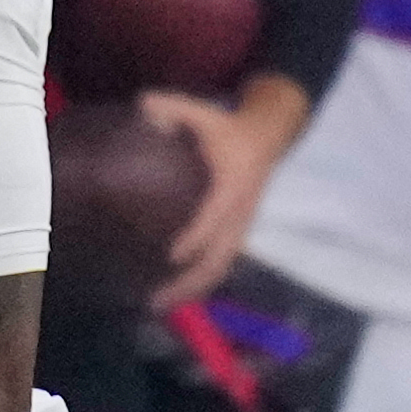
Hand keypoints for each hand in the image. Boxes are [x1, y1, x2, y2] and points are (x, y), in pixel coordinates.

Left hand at [136, 87, 277, 307]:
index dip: (195, 237)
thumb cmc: (229, 127)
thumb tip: (144, 106)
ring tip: (159, 305)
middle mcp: (239, 214)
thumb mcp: (203, 112)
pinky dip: (199, 283)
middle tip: (155, 300)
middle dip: (189, 283)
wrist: (267, 136)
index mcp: (232, 186)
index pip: (214, 217)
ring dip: (192, 290)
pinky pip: (220, 264)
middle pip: (219, 259)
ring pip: (220, 268)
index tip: (172, 254)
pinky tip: (174, 293)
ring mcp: (240, 227)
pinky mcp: (236, 233)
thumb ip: (173, 106)